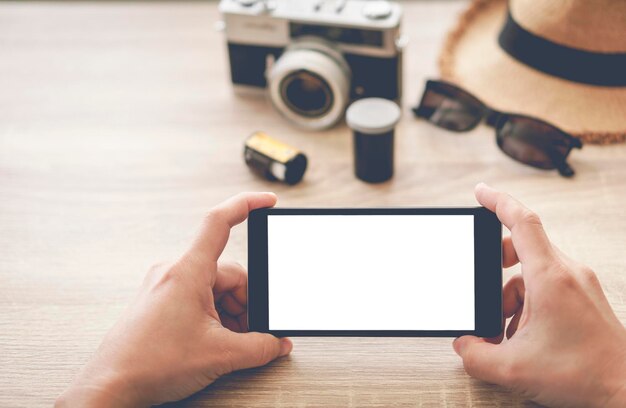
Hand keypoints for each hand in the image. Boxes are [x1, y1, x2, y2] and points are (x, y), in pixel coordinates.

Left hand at [56, 192, 292, 406]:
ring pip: (215, 288)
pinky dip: (215, 316)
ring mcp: (166, 286)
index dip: (247, 205)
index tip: (268, 200)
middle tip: (251, 331)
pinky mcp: (161, 301)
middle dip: (246, 302)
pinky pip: (199, 297)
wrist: (110, 386)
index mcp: (187, 271)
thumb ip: (259, 347)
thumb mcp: (219, 355)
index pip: (219, 222)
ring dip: (230, 313)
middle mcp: (174, 272)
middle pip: (228, 272)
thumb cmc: (149, 363)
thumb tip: (278, 343)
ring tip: (230, 343)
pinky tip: (217, 341)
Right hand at [453, 183, 625, 406]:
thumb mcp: (513, 369)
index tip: (480, 192)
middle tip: (485, 292)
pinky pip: (546, 288)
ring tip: (506, 333)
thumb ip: (476, 356)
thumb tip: (463, 345)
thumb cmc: (583, 374)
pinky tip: (525, 337)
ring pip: (531, 274)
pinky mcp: (583, 298)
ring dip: (510, 298)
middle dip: (495, 270)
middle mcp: (567, 273)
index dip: (498, 202)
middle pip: (522, 248)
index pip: (522, 222)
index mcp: (550, 277)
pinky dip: (528, 307)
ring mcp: (578, 285)